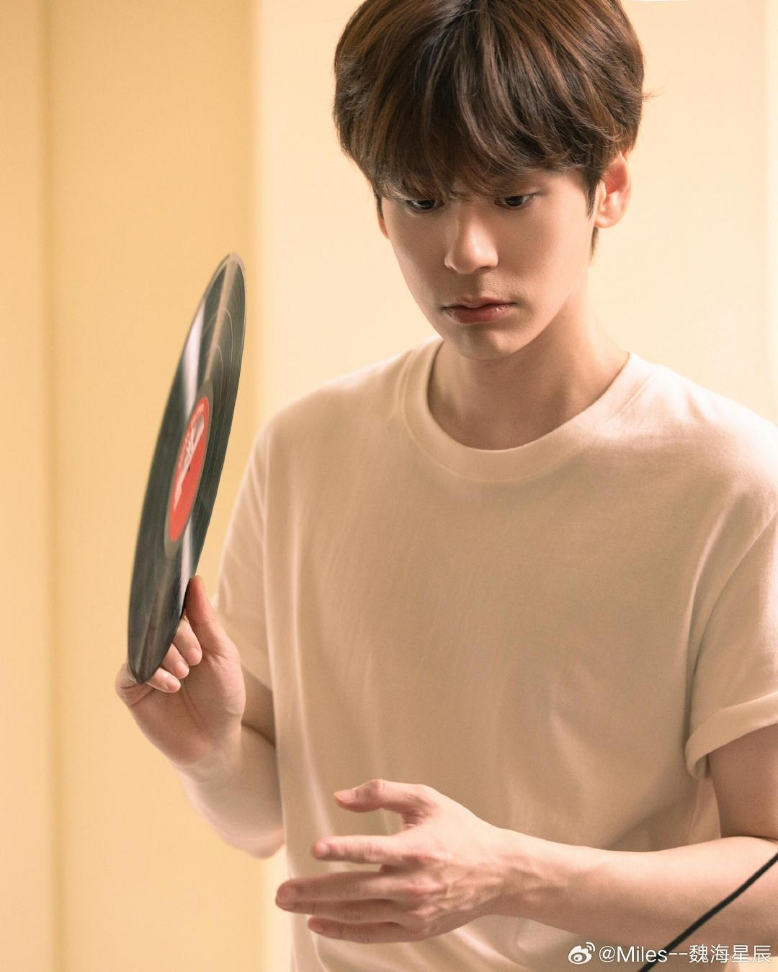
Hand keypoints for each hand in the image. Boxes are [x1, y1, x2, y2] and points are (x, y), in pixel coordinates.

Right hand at [115, 575, 245, 769]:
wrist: (215, 741)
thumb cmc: (223, 695)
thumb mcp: (222, 654)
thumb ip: (206, 620)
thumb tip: (194, 581)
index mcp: (184, 632)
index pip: (173, 605)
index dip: (176, 602)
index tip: (184, 604)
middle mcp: (161, 645)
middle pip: (157, 623)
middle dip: (177, 636)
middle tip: (195, 658)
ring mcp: (145, 666)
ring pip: (142, 645)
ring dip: (165, 655)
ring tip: (185, 673)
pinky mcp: (132, 689)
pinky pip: (130, 672)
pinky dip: (151, 674)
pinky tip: (171, 686)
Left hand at [275, 779, 508, 943]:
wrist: (498, 872)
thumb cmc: (458, 829)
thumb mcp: (426, 799)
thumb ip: (382, 793)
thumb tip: (340, 798)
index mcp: (417, 849)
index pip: (373, 851)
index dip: (344, 850)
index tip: (315, 849)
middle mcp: (413, 884)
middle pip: (355, 890)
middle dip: (314, 890)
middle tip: (281, 891)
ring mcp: (414, 911)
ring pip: (358, 914)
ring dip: (320, 909)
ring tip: (288, 903)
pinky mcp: (415, 928)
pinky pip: (372, 933)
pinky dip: (343, 930)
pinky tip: (318, 922)